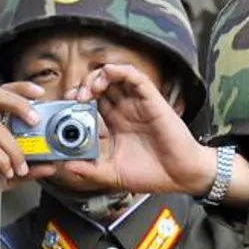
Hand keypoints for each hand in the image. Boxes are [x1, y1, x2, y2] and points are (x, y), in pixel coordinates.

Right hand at [0, 82, 57, 244]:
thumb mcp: (8, 176)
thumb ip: (29, 169)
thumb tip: (53, 165)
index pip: (4, 95)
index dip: (21, 89)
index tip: (41, 93)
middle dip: (19, 103)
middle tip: (35, 120)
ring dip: (15, 149)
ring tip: (22, 168)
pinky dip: (2, 160)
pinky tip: (7, 172)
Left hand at [58, 63, 213, 195]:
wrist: (181, 178)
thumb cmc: (152, 173)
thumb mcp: (113, 173)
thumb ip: (89, 170)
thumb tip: (66, 166)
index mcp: (114, 123)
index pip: (91, 102)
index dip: (77, 99)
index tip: (67, 105)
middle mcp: (124, 110)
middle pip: (99, 86)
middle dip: (83, 86)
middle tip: (76, 98)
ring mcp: (137, 103)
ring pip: (114, 77)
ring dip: (98, 77)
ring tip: (90, 91)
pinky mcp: (152, 99)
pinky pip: (135, 77)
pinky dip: (120, 71)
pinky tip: (108, 74)